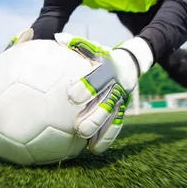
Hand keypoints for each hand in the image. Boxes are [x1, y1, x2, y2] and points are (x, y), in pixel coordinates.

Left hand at [55, 33, 152, 153]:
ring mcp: (120, 97)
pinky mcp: (122, 109)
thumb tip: (57, 38)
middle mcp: (116, 83)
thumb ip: (75, 43)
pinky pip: (117, 124)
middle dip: (95, 114)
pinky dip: (108, 136)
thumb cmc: (100, 56)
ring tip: (85, 139)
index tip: (71, 96)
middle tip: (78, 127)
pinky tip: (95, 149)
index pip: (98, 76)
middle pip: (107, 100)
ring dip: (101, 128)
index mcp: (107, 67)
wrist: (129, 64)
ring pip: (113, 115)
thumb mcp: (91, 46)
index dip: (87, 85)